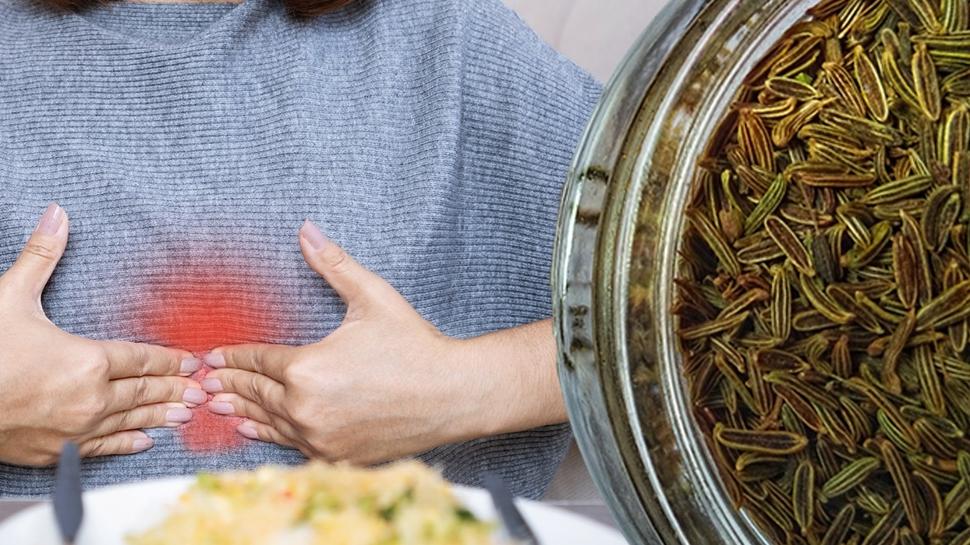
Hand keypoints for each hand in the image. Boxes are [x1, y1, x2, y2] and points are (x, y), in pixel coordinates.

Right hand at [0, 204, 204, 466]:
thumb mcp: (10, 297)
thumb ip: (41, 256)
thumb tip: (58, 214)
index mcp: (87, 360)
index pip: (142, 359)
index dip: (169, 359)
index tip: (190, 360)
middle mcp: (90, 398)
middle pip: (144, 391)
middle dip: (175, 389)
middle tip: (201, 390)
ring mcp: (75, 429)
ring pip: (131, 420)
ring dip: (161, 416)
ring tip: (186, 414)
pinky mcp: (58, 451)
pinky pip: (104, 447)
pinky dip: (127, 442)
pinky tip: (145, 440)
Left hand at [202, 220, 512, 464]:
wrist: (453, 396)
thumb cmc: (415, 346)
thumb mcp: (373, 298)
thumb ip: (334, 264)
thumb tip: (306, 229)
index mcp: (307, 368)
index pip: (258, 359)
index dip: (233, 355)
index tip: (212, 355)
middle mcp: (305, 407)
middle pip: (255, 392)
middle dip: (228, 383)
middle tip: (204, 381)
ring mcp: (319, 437)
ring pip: (267, 421)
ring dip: (240, 410)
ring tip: (216, 405)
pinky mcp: (333, 456)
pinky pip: (288, 445)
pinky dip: (266, 435)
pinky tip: (251, 430)